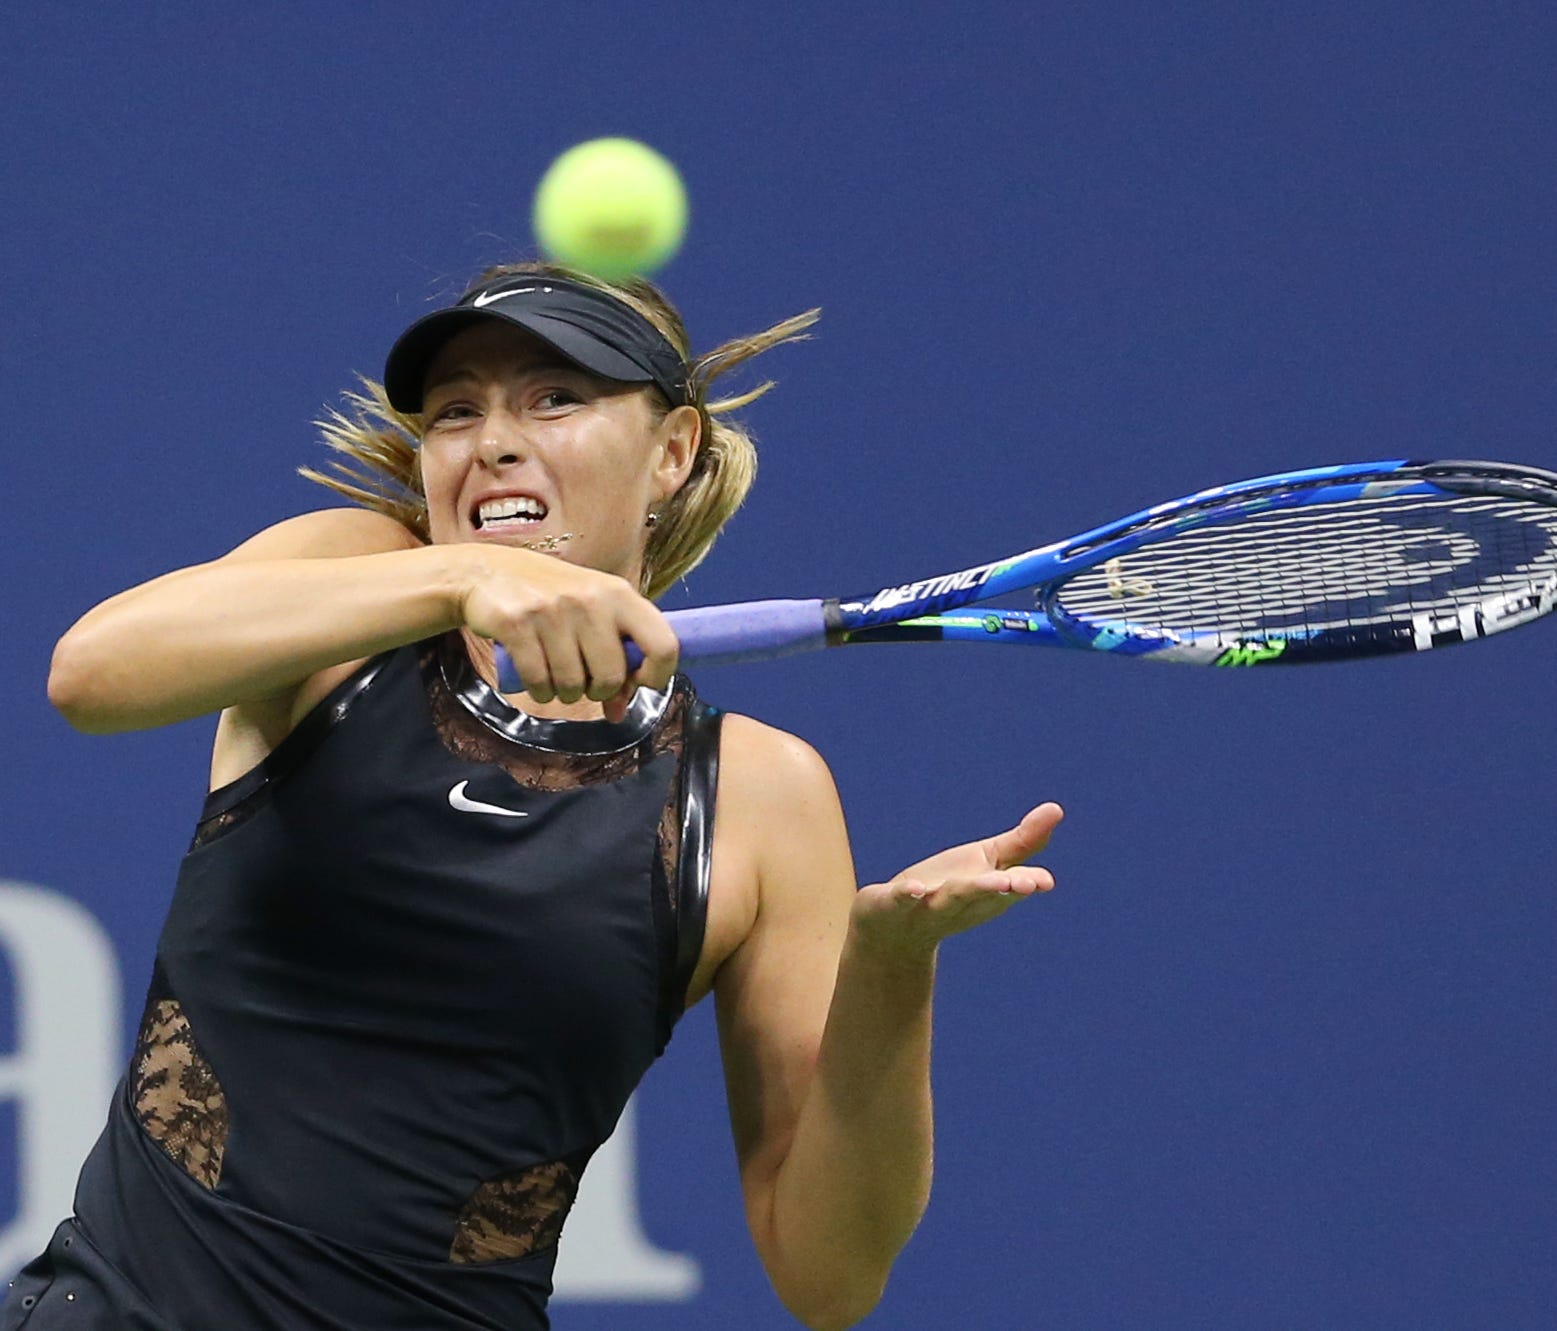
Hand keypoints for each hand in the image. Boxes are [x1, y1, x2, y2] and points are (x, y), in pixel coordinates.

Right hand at [456, 546, 678, 720]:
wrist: (488, 572)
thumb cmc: (551, 598)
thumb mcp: (592, 615)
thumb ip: (614, 658)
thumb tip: (619, 713)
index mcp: (619, 594)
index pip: (664, 644)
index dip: (657, 675)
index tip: (640, 683)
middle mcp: (589, 599)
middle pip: (611, 677)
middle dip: (597, 692)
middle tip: (583, 682)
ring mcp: (552, 610)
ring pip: (573, 685)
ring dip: (564, 694)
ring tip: (555, 677)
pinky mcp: (516, 623)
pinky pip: (539, 682)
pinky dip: (539, 691)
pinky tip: (536, 681)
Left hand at [850, 803, 1063, 958]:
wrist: (893, 933)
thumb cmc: (949, 893)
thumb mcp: (985, 864)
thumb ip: (1022, 842)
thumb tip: (1057, 809)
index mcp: (986, 893)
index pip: (1011, 888)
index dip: (1027, 883)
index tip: (1044, 881)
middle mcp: (960, 903)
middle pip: (983, 894)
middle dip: (1000, 889)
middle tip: (1021, 885)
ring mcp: (925, 908)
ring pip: (949, 900)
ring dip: (965, 892)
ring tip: (988, 883)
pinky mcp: (890, 905)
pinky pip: (900, 901)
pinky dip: (908, 895)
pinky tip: (916, 888)